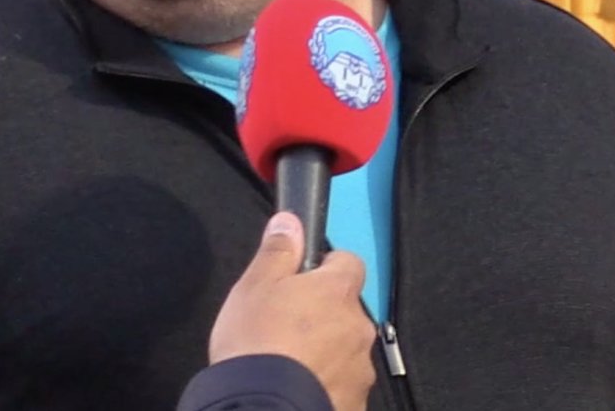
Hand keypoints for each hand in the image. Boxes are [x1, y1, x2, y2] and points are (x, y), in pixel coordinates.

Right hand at [209, 212, 376, 410]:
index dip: (326, 267)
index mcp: (336, 291)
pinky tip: (300, 386)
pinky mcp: (357, 401)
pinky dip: (327, 381)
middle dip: (324, 313)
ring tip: (290, 362)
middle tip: (286, 325)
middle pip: (347, 309)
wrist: (263, 405)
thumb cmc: (256, 339)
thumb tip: (291, 221)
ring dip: (327, 350)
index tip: (301, 278)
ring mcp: (361, 368)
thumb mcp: (253, 286)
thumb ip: (277, 252)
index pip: (349, 262)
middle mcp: (358, 326)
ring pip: (347, 348)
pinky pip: (343, 382)